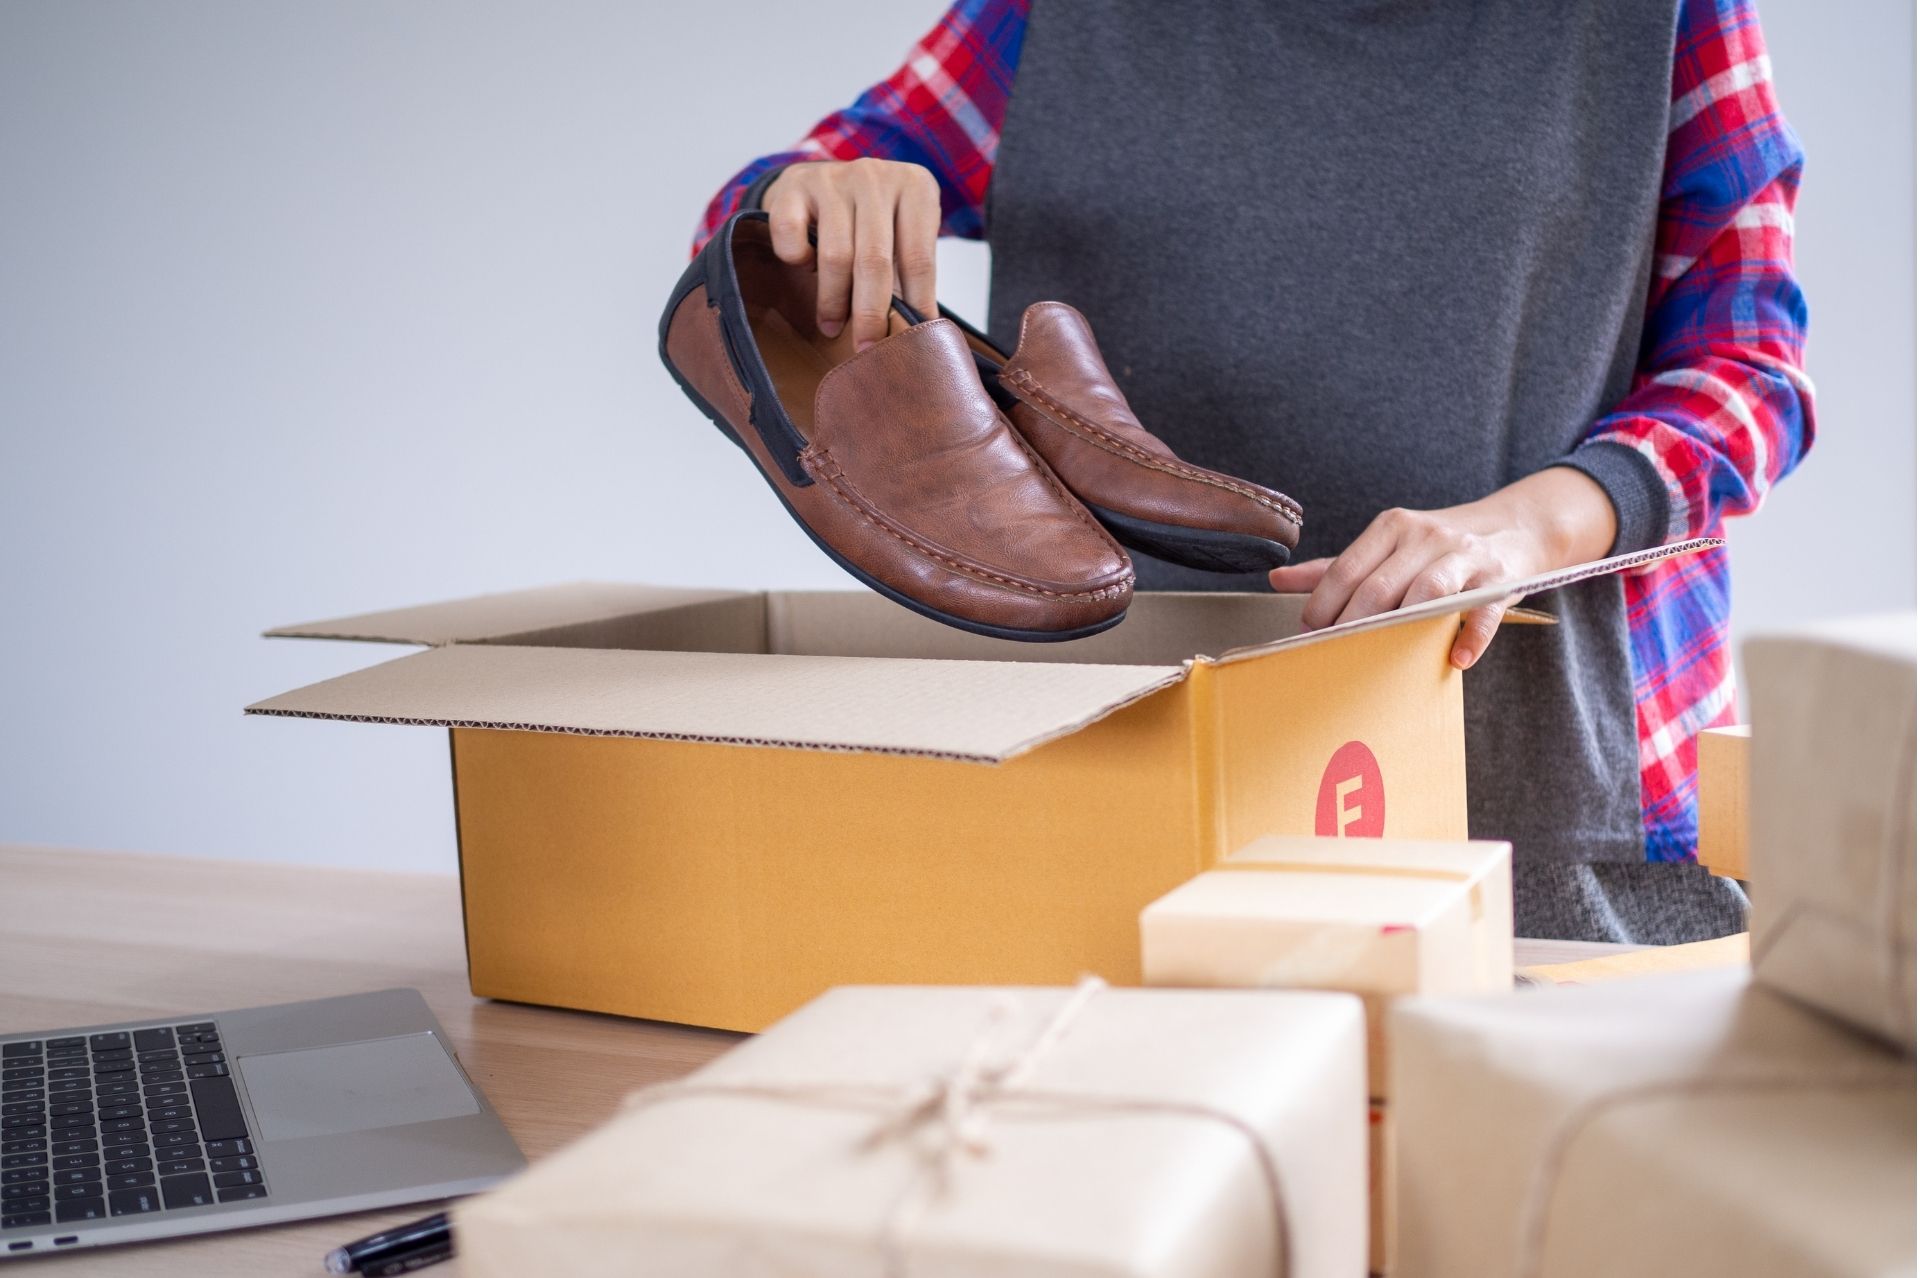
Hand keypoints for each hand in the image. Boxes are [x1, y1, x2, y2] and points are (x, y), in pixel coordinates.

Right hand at [762, 158, 941, 351]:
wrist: (823, 178)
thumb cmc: (871, 220)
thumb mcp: (901, 235)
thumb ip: (910, 273)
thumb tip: (916, 334)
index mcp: (916, 187)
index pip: (919, 258)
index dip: (915, 305)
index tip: (910, 341)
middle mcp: (876, 177)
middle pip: (875, 260)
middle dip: (870, 314)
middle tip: (865, 347)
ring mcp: (834, 178)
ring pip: (835, 255)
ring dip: (832, 300)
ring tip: (832, 326)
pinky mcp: (795, 185)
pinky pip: (792, 236)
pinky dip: (797, 260)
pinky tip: (805, 268)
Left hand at [1267, 468, 1617, 669]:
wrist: (1516, 528)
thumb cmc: (1438, 547)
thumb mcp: (1388, 546)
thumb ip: (1336, 567)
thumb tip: (1277, 580)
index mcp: (1392, 527)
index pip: (1347, 569)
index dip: (1323, 605)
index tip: (1309, 635)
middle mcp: (1426, 536)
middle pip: (1380, 586)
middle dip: (1352, 624)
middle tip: (1336, 655)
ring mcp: (1465, 556)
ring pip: (1426, 591)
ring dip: (1401, 627)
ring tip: (1381, 657)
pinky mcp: (1500, 579)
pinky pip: (1483, 611)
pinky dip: (1471, 636)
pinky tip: (1456, 658)